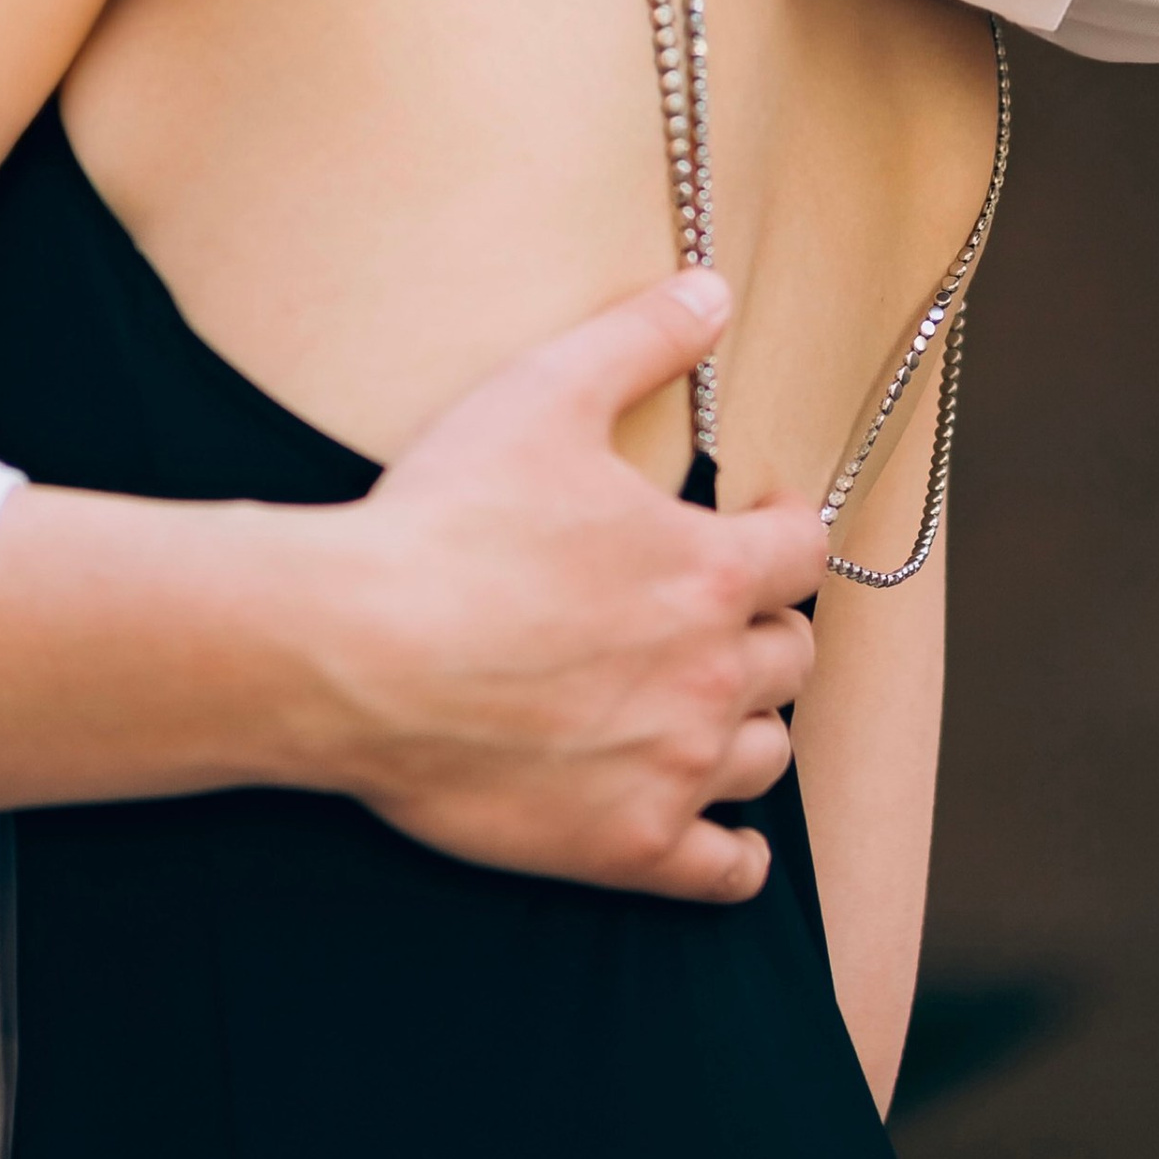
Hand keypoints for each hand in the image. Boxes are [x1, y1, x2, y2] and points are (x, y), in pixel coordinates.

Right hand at [309, 268, 820, 897]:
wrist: (354, 650)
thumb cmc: (444, 520)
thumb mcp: (543, 394)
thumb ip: (641, 338)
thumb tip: (714, 288)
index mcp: (705, 570)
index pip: (803, 552)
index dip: (783, 527)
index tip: (756, 521)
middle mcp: (710, 675)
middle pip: (791, 655)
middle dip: (763, 623)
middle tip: (714, 608)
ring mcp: (672, 769)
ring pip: (768, 754)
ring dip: (748, 721)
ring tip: (704, 699)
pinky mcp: (625, 847)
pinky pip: (727, 870)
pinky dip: (735, 852)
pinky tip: (717, 828)